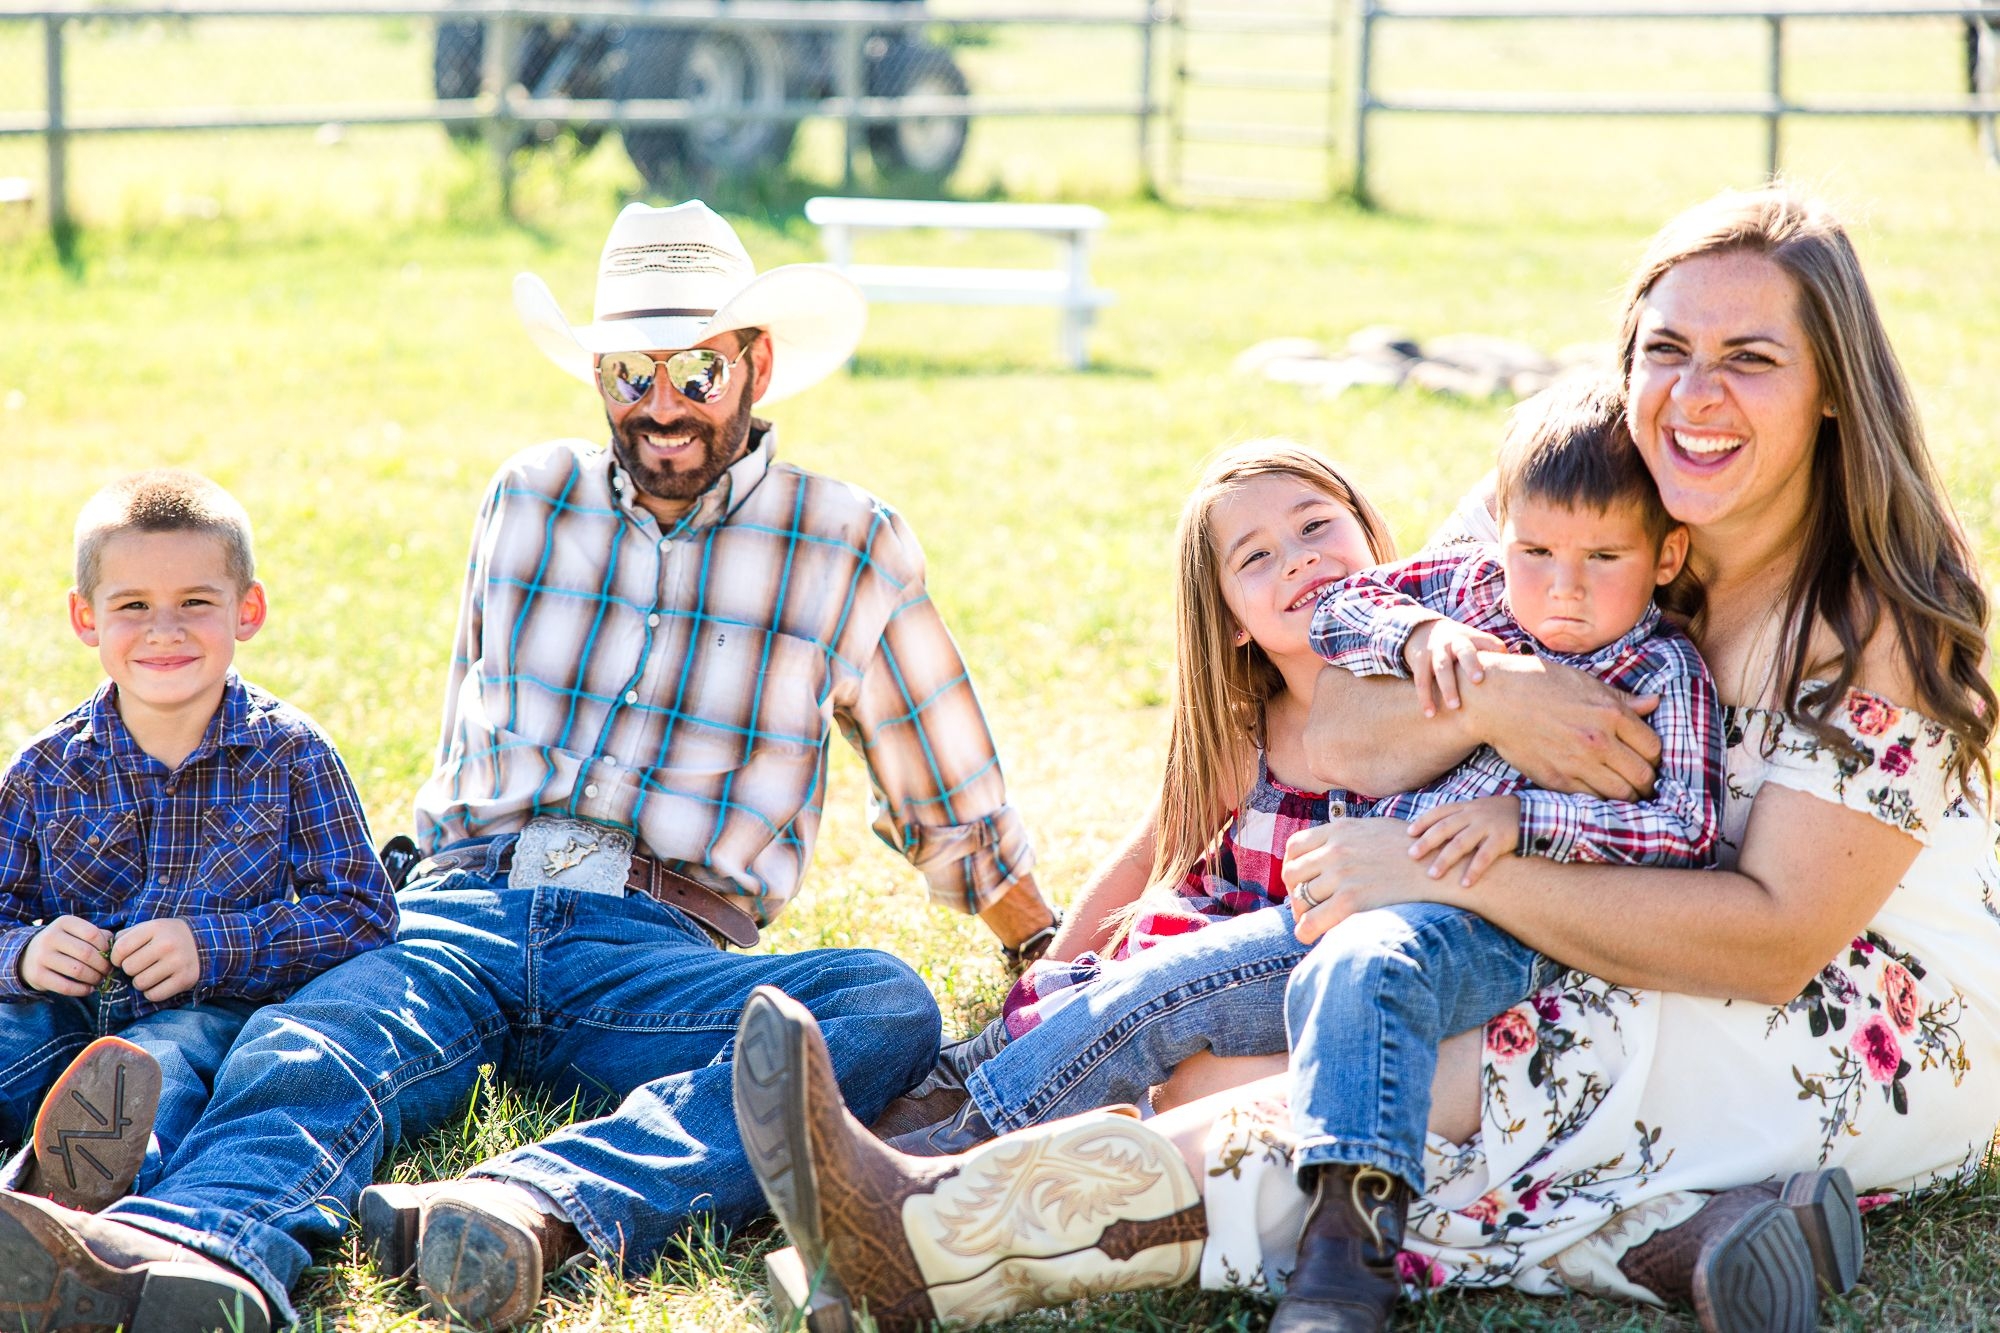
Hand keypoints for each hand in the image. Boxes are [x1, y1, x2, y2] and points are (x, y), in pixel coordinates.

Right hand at [20, 916, 112, 996]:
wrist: (29, 956)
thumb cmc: (65, 944)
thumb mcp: (78, 933)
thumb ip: (99, 936)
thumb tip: (116, 949)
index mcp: (63, 922)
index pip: (92, 934)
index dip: (106, 947)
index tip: (111, 956)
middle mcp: (50, 937)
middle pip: (86, 953)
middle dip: (103, 965)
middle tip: (108, 971)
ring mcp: (41, 956)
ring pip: (77, 971)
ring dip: (94, 978)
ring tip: (100, 980)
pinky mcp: (37, 975)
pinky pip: (65, 986)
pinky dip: (82, 990)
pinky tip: (89, 989)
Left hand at [110, 918, 200, 1001]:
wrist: (204, 943)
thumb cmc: (167, 936)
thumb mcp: (149, 927)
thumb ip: (125, 936)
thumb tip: (103, 953)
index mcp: (155, 928)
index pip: (120, 949)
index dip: (116, 958)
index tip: (123, 959)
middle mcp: (167, 944)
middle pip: (129, 968)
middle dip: (130, 970)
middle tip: (141, 966)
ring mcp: (178, 962)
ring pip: (139, 983)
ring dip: (140, 982)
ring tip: (150, 974)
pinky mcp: (185, 979)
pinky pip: (154, 995)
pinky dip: (152, 992)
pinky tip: (159, 983)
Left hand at [1283, 819, 1455, 945]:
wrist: (1444, 868)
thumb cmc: (1415, 854)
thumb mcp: (1376, 830)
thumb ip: (1350, 837)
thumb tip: (1331, 852)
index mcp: (1340, 829)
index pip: (1295, 846)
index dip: (1292, 867)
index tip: (1301, 882)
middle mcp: (1337, 849)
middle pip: (1291, 874)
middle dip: (1294, 893)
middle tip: (1306, 906)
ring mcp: (1343, 874)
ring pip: (1299, 898)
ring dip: (1302, 914)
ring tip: (1313, 922)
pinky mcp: (1352, 900)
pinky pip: (1311, 921)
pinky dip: (1304, 931)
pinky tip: (1310, 936)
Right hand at [1405, 619, 1506, 716]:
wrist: (1425, 631)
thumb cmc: (1460, 645)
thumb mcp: (1476, 642)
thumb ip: (1495, 654)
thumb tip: (1526, 672)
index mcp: (1472, 639)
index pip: (1486, 642)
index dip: (1492, 650)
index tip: (1502, 660)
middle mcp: (1454, 642)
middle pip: (1463, 652)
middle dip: (1469, 664)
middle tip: (1477, 681)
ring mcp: (1435, 651)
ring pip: (1441, 668)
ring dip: (1447, 687)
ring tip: (1454, 706)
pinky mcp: (1420, 662)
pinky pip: (1421, 681)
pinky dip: (1425, 698)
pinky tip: (1430, 713)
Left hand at [1408, 796, 1519, 886]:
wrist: (1530, 812)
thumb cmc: (1496, 815)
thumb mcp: (1476, 810)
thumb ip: (1457, 818)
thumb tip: (1430, 833)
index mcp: (1465, 807)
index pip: (1439, 812)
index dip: (1423, 822)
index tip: (1408, 833)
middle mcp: (1473, 815)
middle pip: (1445, 828)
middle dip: (1427, 842)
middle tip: (1411, 856)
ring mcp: (1487, 826)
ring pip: (1461, 843)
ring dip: (1445, 860)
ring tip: (1433, 875)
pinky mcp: (1501, 838)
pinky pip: (1485, 856)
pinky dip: (1474, 870)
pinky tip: (1464, 884)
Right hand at [1470, 654, 1662, 800]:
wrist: (1497, 700)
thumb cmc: (1541, 684)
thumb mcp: (1586, 683)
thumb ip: (1623, 699)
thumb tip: (1655, 702)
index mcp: (1611, 714)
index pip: (1653, 747)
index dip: (1654, 755)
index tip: (1647, 757)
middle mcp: (1598, 742)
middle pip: (1643, 776)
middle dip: (1647, 780)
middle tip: (1641, 779)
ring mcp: (1577, 764)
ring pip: (1622, 795)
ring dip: (1628, 795)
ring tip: (1624, 789)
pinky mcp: (1557, 780)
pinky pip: (1592, 800)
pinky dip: (1600, 799)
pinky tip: (1598, 791)